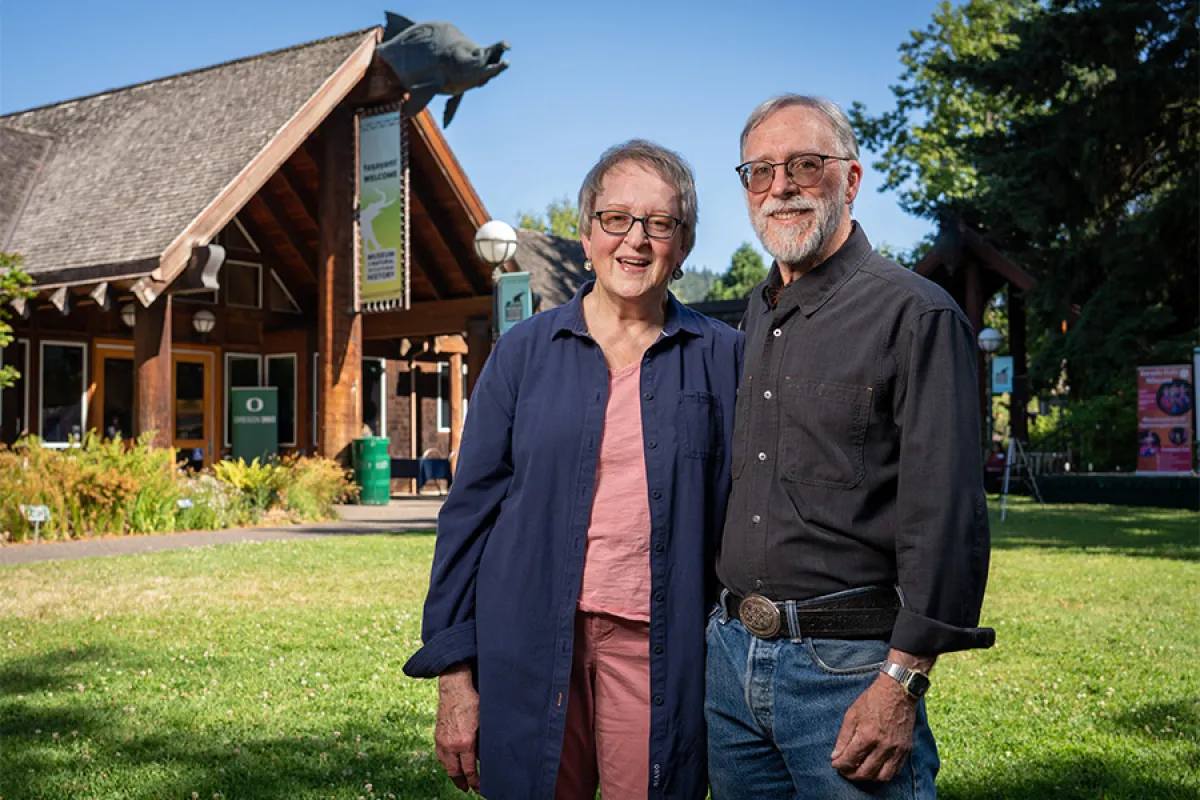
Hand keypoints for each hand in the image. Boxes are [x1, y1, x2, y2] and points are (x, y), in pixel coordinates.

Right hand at [435, 665, 480, 792]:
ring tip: (458, 780)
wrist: (454, 686)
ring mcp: (442, 740)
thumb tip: (487, 753)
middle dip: (462, 783)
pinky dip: (445, 763)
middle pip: (454, 772)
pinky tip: (449, 763)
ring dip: (452, 774)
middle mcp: (451, 744)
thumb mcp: (485, 721)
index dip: (475, 782)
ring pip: (445, 765)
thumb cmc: (472, 701)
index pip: (469, 770)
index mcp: (465, 743)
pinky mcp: (438, 734)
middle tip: (468, 789)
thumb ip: (484, 740)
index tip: (480, 788)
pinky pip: (440, 755)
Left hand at [830, 673, 917, 782]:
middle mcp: (883, 745)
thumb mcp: (852, 714)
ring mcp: (896, 749)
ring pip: (882, 776)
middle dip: (851, 774)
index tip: (835, 764)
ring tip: (860, 771)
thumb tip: (835, 756)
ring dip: (868, 777)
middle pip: (865, 772)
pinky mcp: (906, 749)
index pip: (850, 759)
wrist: (898, 691)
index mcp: (867, 735)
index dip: (840, 765)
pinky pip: (896, 770)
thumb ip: (843, 737)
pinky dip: (884, 773)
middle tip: (845, 770)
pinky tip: (876, 768)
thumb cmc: (873, 699)